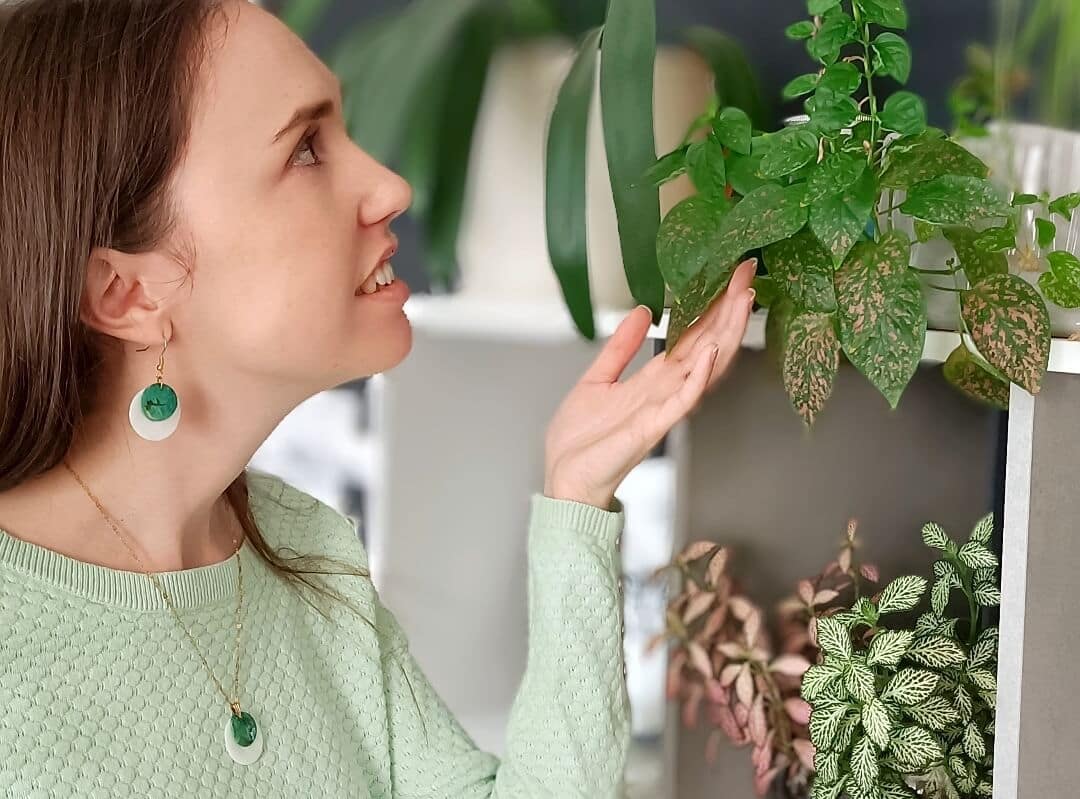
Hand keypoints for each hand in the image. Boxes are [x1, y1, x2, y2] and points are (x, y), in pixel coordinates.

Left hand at [544, 259, 756, 508]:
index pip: (690, 337)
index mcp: (651, 381)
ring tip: (742, 301)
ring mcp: (662, 410)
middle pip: (706, 345)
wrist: (564, 478)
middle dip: (727, 310)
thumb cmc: (580, 441)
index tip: (728, 276)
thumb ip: (620, 348)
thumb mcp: (596, 380)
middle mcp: (664, 392)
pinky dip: (698, 378)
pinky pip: (682, 401)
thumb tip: (641, 312)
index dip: (710, 307)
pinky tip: (712, 353)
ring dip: (725, 335)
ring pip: (704, 367)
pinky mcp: (652, 428)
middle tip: (747, 274)